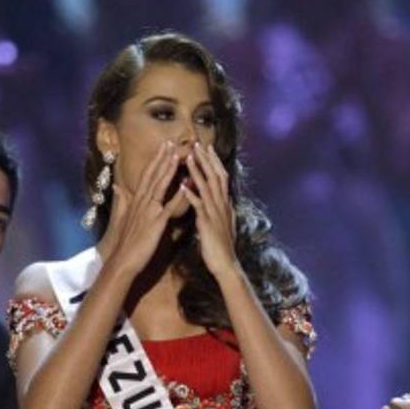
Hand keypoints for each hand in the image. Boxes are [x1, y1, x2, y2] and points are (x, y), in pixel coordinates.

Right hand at [99, 141, 188, 277]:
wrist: (123, 260)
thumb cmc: (125, 241)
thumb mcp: (122, 218)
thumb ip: (122, 201)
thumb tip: (117, 187)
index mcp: (136, 200)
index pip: (146, 175)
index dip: (155, 160)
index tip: (163, 146)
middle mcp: (141, 202)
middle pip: (152, 176)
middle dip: (162, 158)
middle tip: (171, 142)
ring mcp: (149, 211)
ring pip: (159, 186)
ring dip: (168, 170)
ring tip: (177, 156)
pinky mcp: (156, 223)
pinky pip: (168, 207)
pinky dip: (177, 196)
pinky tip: (186, 186)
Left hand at [182, 142, 236, 277]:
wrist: (226, 264)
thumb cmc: (222, 246)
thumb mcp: (223, 224)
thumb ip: (221, 209)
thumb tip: (222, 199)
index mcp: (224, 204)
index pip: (221, 177)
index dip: (214, 162)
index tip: (207, 148)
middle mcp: (222, 205)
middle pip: (216, 176)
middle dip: (207, 159)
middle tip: (198, 144)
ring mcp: (216, 213)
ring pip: (208, 187)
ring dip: (198, 171)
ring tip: (188, 157)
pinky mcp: (208, 224)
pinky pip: (199, 206)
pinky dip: (191, 195)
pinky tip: (183, 186)